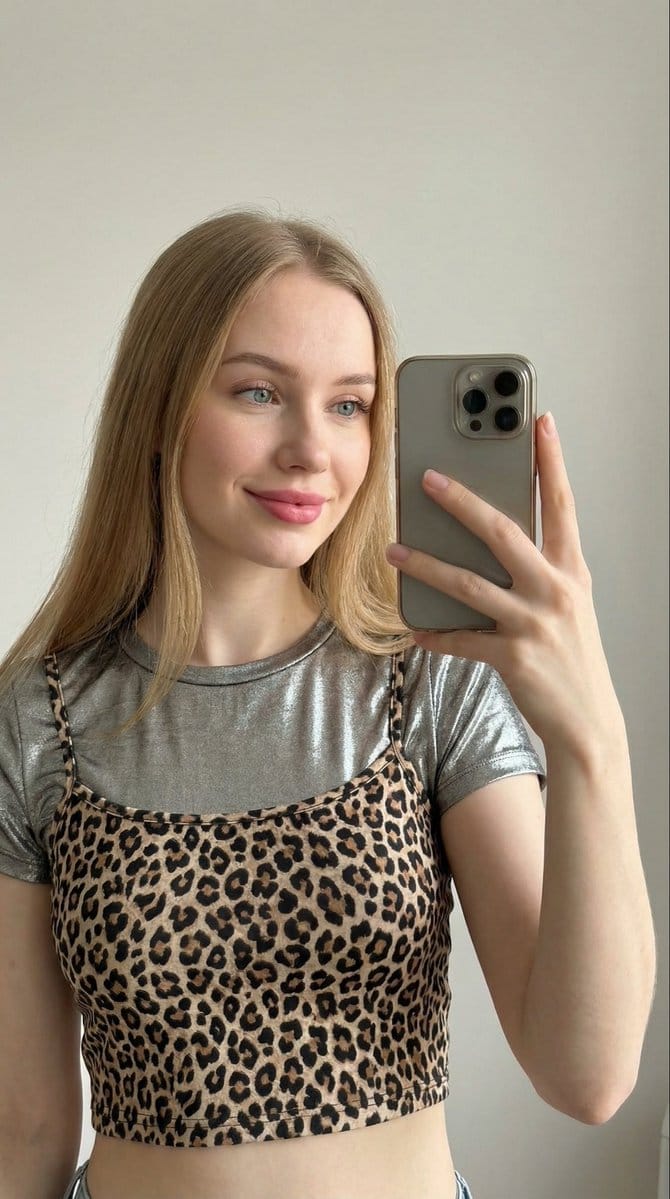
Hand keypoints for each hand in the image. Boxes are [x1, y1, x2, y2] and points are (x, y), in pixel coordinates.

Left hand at [386, 413, 620, 748]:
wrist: (588, 722)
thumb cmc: (572, 657)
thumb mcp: (567, 604)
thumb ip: (538, 570)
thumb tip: (489, 538)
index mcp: (571, 571)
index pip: (561, 504)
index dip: (550, 461)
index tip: (538, 420)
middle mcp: (555, 590)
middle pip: (503, 532)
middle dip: (462, 501)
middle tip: (428, 476)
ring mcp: (534, 624)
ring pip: (469, 583)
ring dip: (426, 564)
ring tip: (394, 550)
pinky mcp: (513, 658)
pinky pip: (461, 640)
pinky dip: (435, 634)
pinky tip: (413, 629)